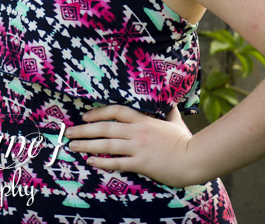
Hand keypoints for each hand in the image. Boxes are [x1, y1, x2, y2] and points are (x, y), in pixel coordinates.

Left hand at [64, 105, 197, 187]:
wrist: (195, 159)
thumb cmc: (186, 141)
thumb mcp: (175, 122)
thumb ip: (169, 112)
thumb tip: (170, 102)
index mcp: (144, 120)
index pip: (116, 111)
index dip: (98, 112)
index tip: (85, 116)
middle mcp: (137, 131)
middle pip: (105, 127)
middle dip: (84, 130)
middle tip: (69, 132)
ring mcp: (138, 147)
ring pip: (107, 144)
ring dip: (87, 145)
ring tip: (73, 146)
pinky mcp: (141, 163)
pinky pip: (117, 162)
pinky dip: (102, 162)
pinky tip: (91, 162)